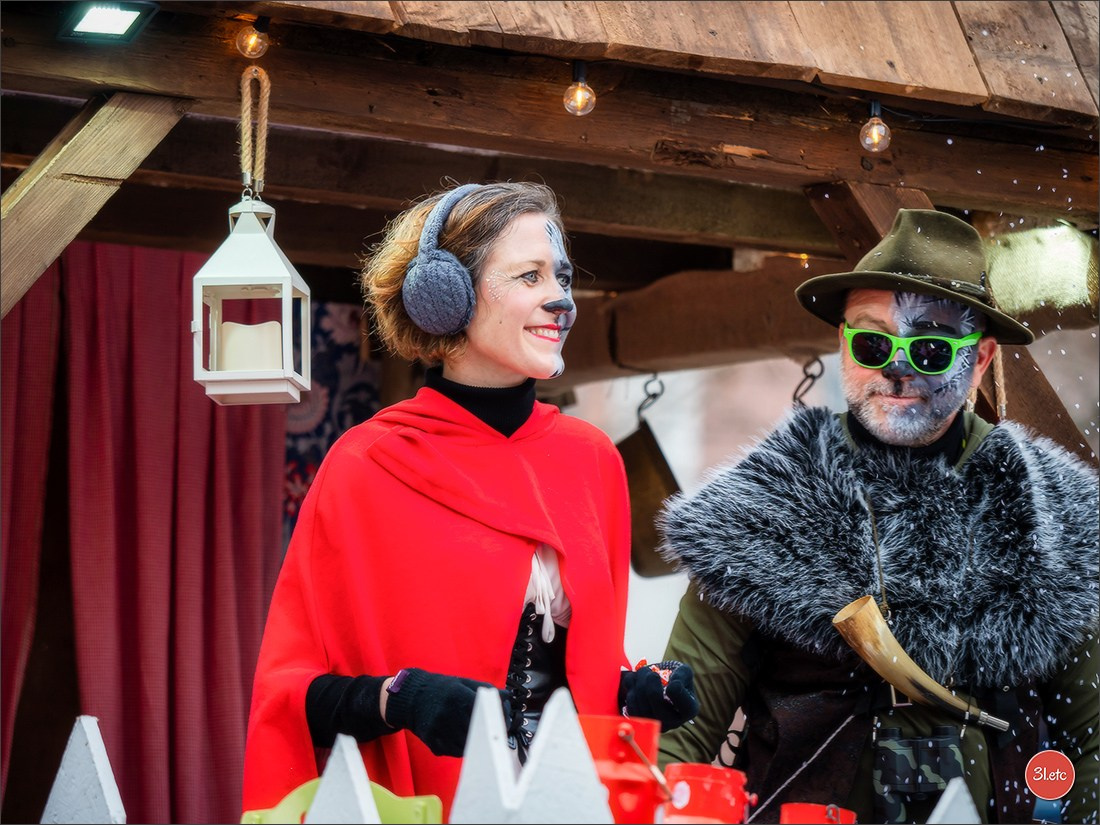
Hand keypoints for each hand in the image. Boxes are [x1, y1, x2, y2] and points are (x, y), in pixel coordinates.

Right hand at [383, 667, 510, 756]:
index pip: (486, 712)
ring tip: (478, 732)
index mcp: (457, 696)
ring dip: (478, 740)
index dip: (498, 717)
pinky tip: (462, 736)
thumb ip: (486, 691)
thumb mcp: (463, 683)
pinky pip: (456, 752)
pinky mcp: (434, 745)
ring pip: (469, 744)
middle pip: (479, 730)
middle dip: (490, 730)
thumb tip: (508, 698)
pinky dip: (464, 746)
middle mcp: (448, 715)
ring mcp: (439, 732)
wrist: (410, 698)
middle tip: (495, 728)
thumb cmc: (441, 689)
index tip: (503, 719)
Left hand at [618, 661, 698, 732]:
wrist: (659, 682)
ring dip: (638, 685)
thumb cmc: (674, 677)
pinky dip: (630, 690)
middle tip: (651, 673)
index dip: (677, 692)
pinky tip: (634, 680)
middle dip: (651, 686)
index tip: (672, 681)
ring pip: (642, 709)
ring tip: (642, 672)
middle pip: (659, 711)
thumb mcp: (684, 671)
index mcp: (689, 710)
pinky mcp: (639, 721)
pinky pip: (631, 708)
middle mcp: (673, 722)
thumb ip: (683, 674)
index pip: (687, 708)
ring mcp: (655, 724)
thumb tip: (673, 683)